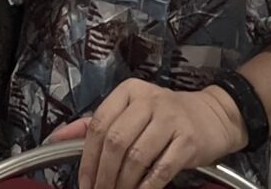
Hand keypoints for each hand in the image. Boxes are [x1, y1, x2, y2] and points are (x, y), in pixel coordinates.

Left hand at [52, 78, 246, 188]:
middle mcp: (150, 101)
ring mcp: (171, 119)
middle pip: (115, 142)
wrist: (214, 115)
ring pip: (136, 157)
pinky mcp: (188, 140)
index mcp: (129, 92)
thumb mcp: (131, 110)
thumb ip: (94, 123)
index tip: (84, 182)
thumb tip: (57, 138)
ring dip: (122, 184)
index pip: (99, 124)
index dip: (87, 158)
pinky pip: (161, 169)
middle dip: (103, 175)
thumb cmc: (166, 116)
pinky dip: (146, 187)